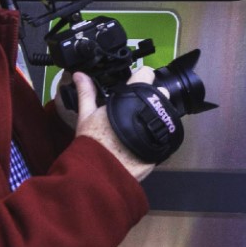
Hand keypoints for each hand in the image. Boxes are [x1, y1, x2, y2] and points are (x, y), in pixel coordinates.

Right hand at [63, 65, 158, 182]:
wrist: (102, 173)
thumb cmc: (93, 143)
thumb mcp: (87, 116)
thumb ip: (86, 93)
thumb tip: (79, 75)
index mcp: (132, 97)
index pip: (146, 73)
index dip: (142, 76)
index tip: (137, 82)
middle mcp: (150, 108)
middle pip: (160, 93)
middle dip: (152, 97)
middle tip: (136, 107)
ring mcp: (159, 125)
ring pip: (165, 113)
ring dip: (157, 115)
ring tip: (140, 124)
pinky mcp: (164, 143)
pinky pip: (165, 132)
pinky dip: (158, 132)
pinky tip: (146, 137)